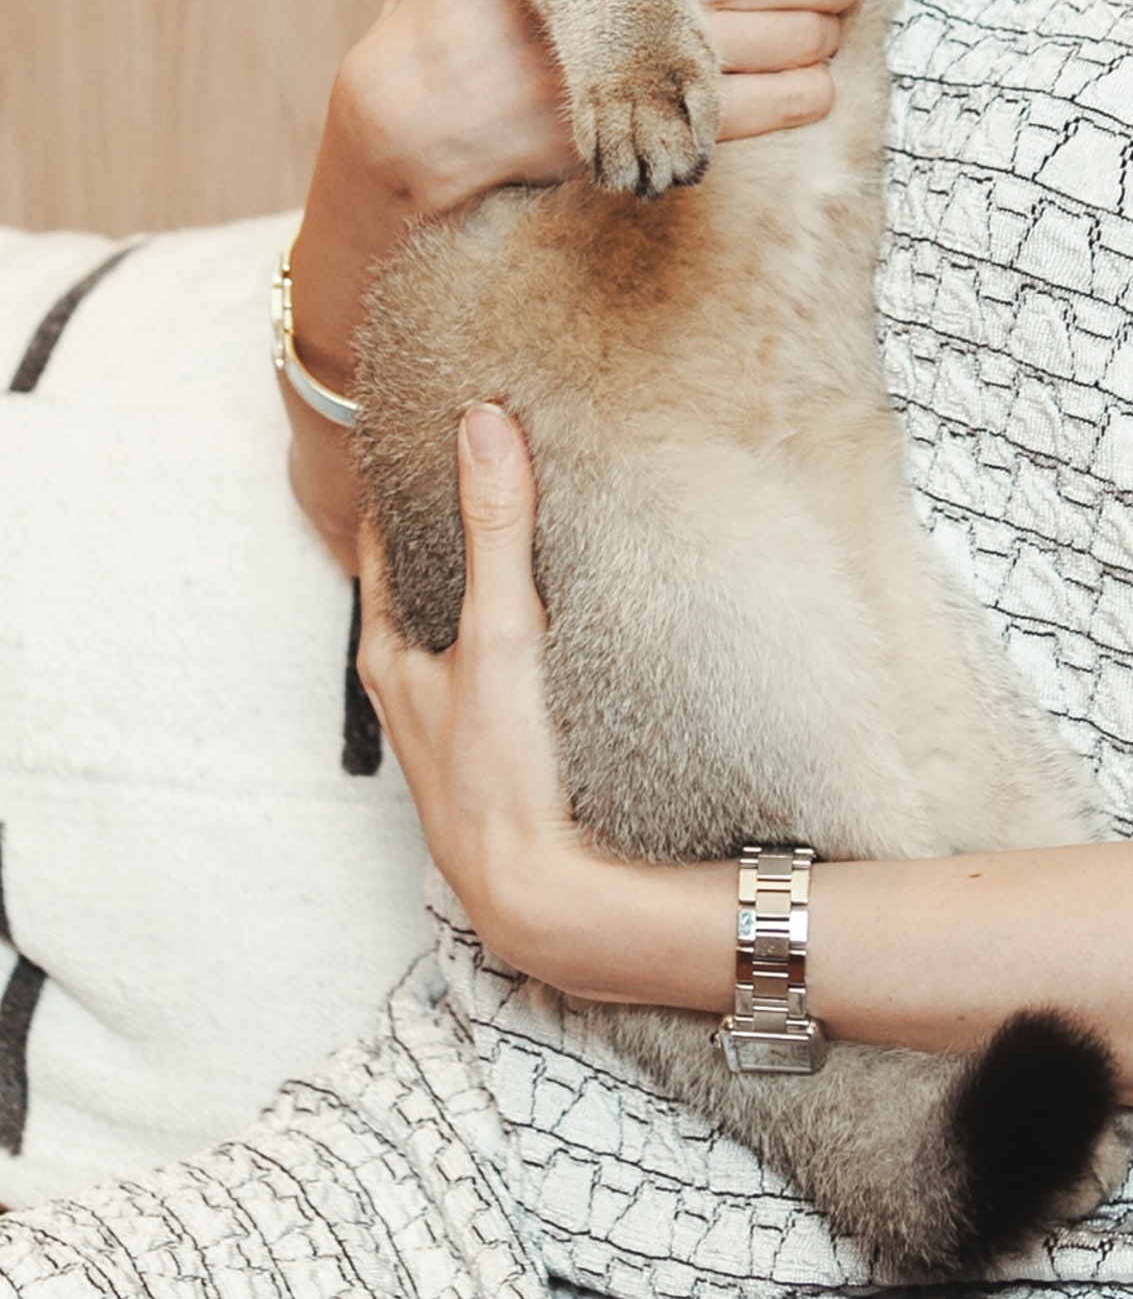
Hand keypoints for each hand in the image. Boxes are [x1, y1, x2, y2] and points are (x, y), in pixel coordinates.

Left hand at [355, 403, 585, 966]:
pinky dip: (525, 624)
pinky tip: (568, 613)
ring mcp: (456, 717)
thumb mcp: (499, 631)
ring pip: (464, 624)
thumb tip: (483, 423)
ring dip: (493, 576)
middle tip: (498, 455)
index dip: (405, 482)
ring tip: (541, 518)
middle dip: (455, 523)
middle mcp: (413, 682)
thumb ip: (496, 526)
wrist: (544, 892)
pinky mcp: (502, 743)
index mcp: (390, 652)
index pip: (380, 540)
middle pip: (424, 580)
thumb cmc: (502, 772)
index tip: (439, 424)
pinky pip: (505, 661)